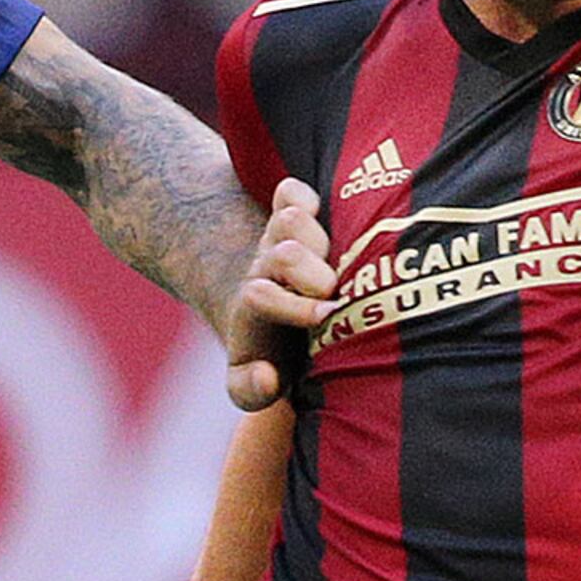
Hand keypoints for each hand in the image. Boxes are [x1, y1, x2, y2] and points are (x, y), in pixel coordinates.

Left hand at [222, 177, 334, 409]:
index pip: (262, 296)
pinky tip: (317, 210)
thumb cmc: (270, 352)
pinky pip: (289, 190)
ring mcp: (279, 238)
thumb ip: (250, 390)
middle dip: (309, 269)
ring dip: (311, 233)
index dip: (291, 305)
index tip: (324, 317)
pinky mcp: (291, 212)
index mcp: (257, 304)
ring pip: (289, 218)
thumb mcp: (249, 384)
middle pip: (283, 253)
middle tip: (331, 287)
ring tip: (330, 252)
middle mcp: (268, 267)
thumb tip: (268, 374)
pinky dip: (299, 193)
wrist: (260, 309)